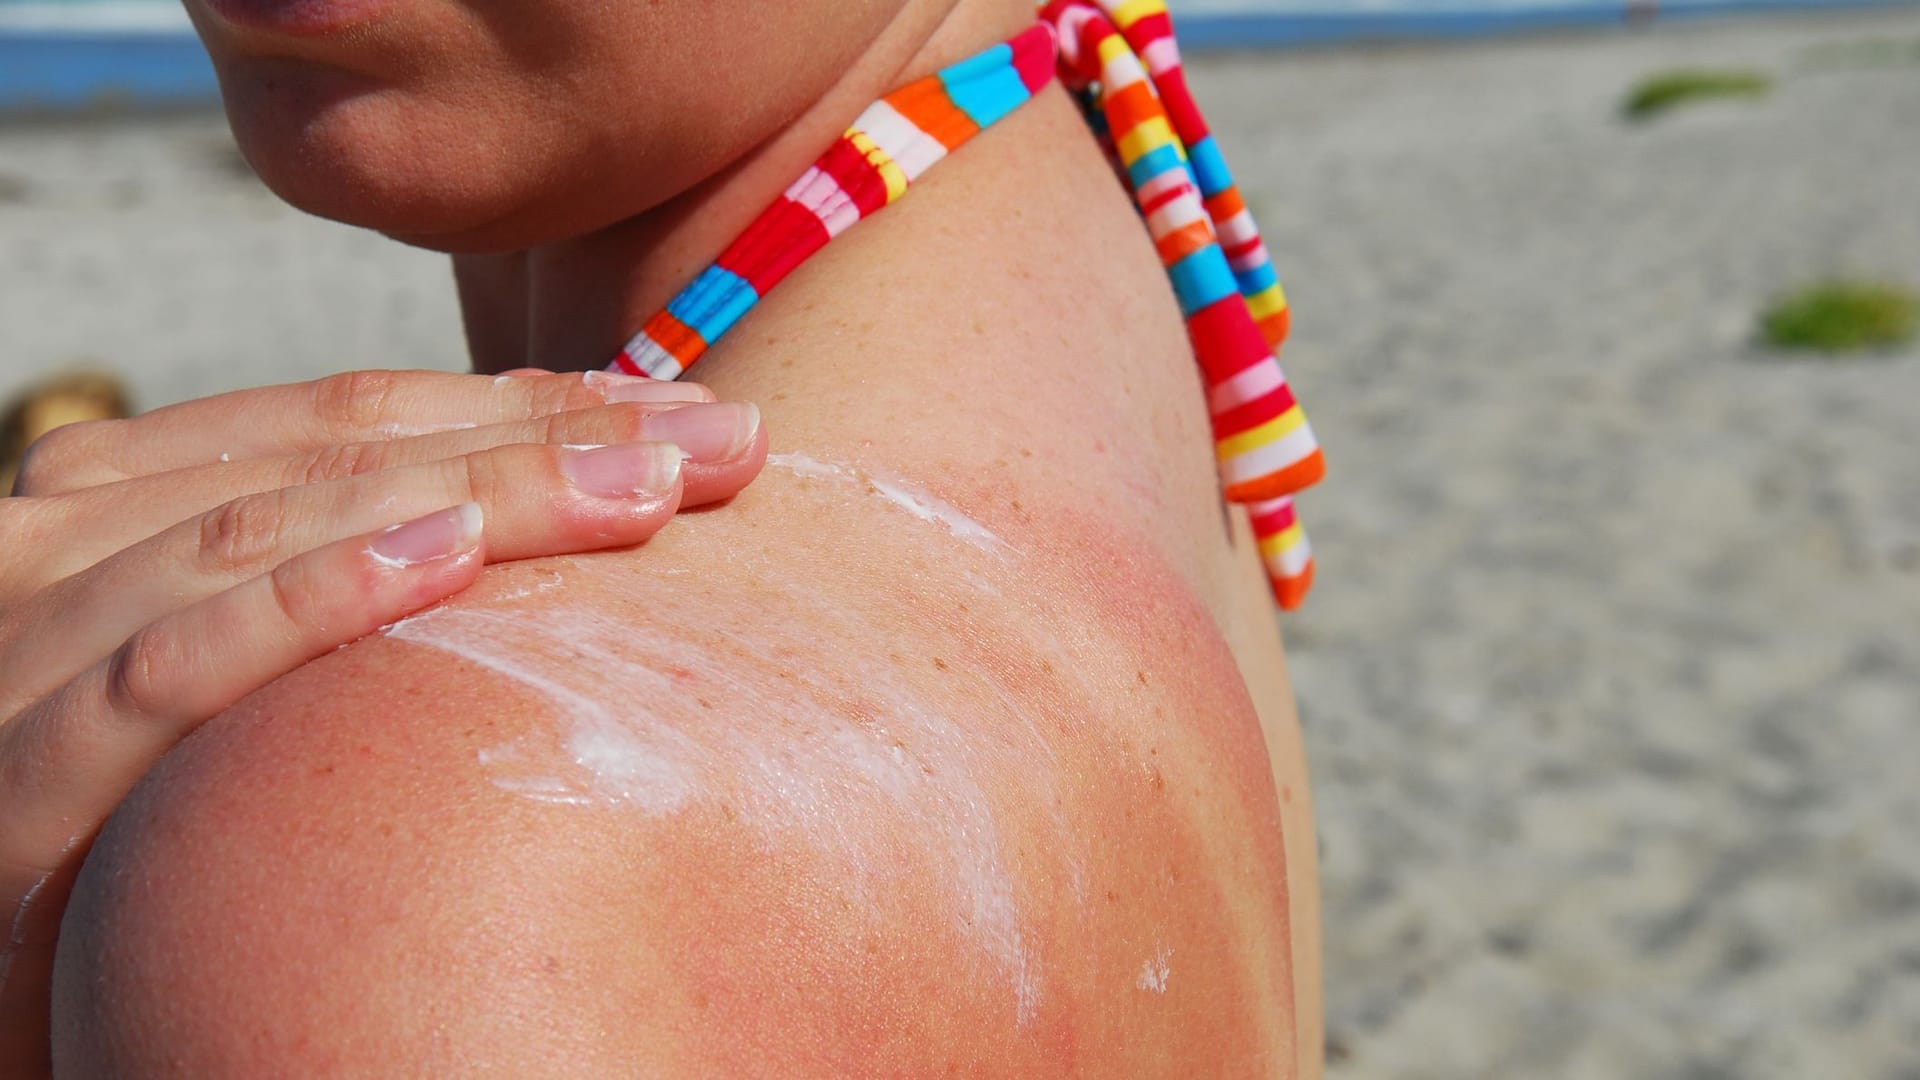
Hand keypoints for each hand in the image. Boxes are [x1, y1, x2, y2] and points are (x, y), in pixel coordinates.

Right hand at [0, 368, 766, 1070]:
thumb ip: (335, 585)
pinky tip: (448, 558)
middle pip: (342, 459)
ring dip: (481, 494)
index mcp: (120, 502)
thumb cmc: (133, 831)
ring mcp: (32, 649)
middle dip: (546, 436)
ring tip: (645, 484)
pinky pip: (177, 670)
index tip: (684, 410)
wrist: (12, 970)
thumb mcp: (234, 679)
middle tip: (722, 436)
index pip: (350, 420)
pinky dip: (312, 601)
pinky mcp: (23, 776)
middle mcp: (63, 545)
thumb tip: (525, 532)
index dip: (525, 401)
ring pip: (278, 531)